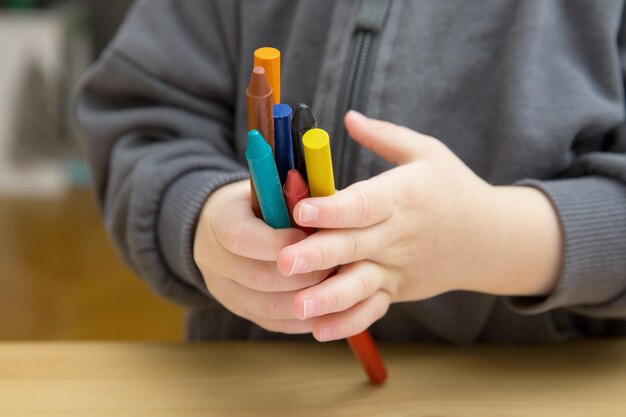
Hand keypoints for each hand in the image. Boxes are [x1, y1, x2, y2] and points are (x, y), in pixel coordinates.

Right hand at [193, 180, 330, 333]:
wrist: (229, 224)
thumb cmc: (262, 200)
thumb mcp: (274, 186)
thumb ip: (297, 196)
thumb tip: (331, 207)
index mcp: (220, 219)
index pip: (240, 237)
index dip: (277, 242)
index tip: (309, 238)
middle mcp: (213, 258)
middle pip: (256, 278)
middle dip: (301, 276)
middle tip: (335, 268)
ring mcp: (224, 290)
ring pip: (267, 307)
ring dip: (306, 300)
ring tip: (336, 288)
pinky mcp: (241, 311)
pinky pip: (274, 322)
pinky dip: (303, 318)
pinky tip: (328, 308)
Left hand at [277, 111, 562, 341]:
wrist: (490, 238)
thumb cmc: (452, 188)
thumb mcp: (427, 152)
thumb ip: (384, 136)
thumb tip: (347, 116)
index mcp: (401, 197)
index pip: (364, 203)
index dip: (333, 208)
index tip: (301, 209)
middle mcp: (397, 235)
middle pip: (353, 246)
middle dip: (318, 255)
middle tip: (283, 262)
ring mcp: (397, 268)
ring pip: (361, 286)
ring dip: (329, 298)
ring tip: (298, 307)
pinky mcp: (397, 289)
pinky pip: (372, 310)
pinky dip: (348, 323)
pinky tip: (319, 331)